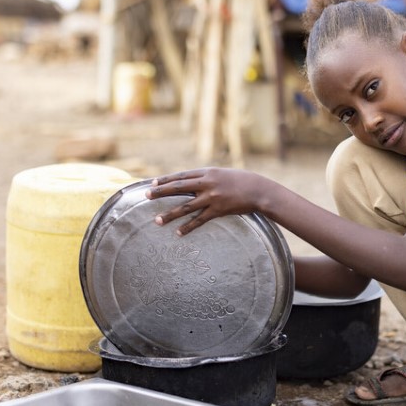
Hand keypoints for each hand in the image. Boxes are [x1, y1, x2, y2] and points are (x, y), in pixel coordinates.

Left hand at [146, 168, 271, 234]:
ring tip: (156, 220)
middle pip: (179, 188)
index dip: (166, 180)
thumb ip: (207, 177)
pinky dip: (188, 227)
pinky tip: (178, 233)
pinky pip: (199, 220)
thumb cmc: (242, 181)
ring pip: (186, 207)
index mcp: (207, 172)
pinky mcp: (218, 210)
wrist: (259, 190)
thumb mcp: (222, 174)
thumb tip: (192, 182)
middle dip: (161, 192)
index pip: (181, 176)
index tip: (152, 183)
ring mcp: (212, 197)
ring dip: (170, 214)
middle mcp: (207, 183)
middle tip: (146, 196)